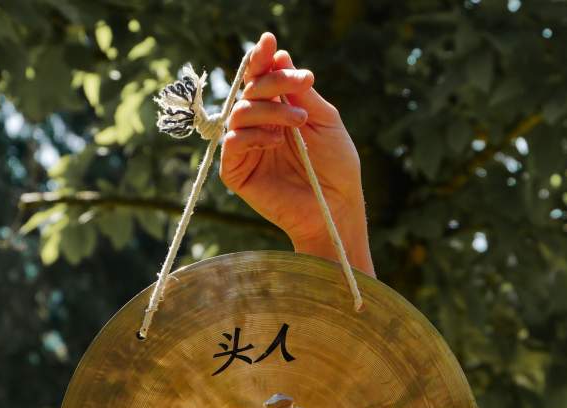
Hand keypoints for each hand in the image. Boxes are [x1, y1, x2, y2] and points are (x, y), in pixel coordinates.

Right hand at [220, 32, 368, 259]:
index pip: (261, 79)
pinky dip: (251, 135)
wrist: (335, 207)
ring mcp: (246, 150)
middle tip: (301, 87)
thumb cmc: (336, 168)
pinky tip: (275, 142)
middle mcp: (259, 127)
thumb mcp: (325, 119)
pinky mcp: (237, 173)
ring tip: (299, 122)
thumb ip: (300, 91)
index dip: (262, 59)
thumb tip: (279, 54)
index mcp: (278, 112)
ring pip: (239, 113)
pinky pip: (230, 144)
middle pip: (248, 91)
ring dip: (268, 109)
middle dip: (273, 82)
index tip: (270, 42)